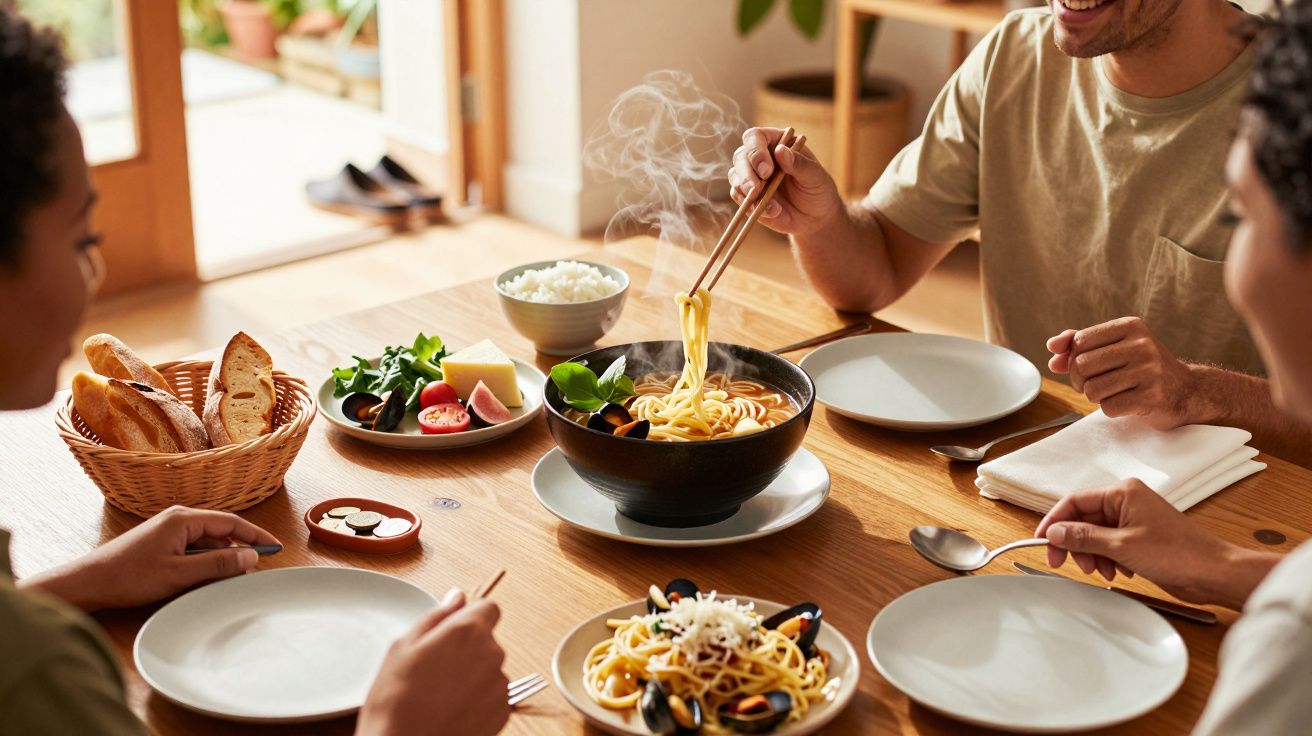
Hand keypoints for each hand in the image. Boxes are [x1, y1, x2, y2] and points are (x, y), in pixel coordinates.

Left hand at [20, 505, 278, 610]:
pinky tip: (206, 577)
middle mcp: (178, 518)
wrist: (89, 582)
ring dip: (220, 557)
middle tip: (255, 568)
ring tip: (231, 577)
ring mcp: (168, 530)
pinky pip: (193, 548)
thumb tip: (251, 556)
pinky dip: (205, 561)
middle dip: (239, 548)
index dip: (256, 535)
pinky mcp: (161, 543)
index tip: (275, 547)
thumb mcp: (179, 573)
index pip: (231, 522)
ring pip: (207, 541)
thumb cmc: (129, 576)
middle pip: (221, 530)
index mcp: (184, 518)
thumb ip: (218, 563)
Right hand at [358, 589, 508, 735]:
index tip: (452, 630)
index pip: (488, 607)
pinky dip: (477, 699)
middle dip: (466, 647)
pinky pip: (493, 695)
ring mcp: (500, 686)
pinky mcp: (503, 713)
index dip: (470, 616)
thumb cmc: (396, 700)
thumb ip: (437, 616)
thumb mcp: (403, 647)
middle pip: (487, 640)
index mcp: (468, 632)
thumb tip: (457, 596)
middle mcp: (492, 654)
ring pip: (489, 668)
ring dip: (471, 675)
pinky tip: (451, 710)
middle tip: (434, 668)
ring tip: (439, 694)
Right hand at [728, 127, 842, 235]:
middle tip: (758, 189)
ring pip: (735, 177)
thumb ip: (800, 164)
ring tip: (772, 207)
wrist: (815, 217)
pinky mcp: (747, 196)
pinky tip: (771, 212)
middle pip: (740, 157)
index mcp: (775, 142)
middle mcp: (759, 156)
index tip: (766, 171)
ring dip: (747, 192)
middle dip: (746, 174)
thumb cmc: (818, 189)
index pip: (755, 137)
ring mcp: (751, 176)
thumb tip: (780, 151)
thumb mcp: (815, 176)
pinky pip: (739, 197)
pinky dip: (751, 206)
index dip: (755, 152)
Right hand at [1035, 479, 1273, 607]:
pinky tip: (1116, 571)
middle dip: (1073, 542)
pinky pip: (1110, 544)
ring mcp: (1134, 520)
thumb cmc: (1178, 554)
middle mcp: (1127, 501)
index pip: (1074, 501)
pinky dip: (1106, 558)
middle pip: (1083, 518)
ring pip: (1094, 533)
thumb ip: (1083, 537)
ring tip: (1099, 570)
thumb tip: (1055, 532)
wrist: (1213, 573)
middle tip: (1064, 562)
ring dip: (1090, 553)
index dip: (1054, 522)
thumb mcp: (1121, 546)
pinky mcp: (1140, 537)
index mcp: (1123, 492)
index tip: (1041, 541)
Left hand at [1047, 317, 1200, 429]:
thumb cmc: (1142, 368)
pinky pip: (1108, 407)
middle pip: (1081, 365)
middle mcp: (1142, 345)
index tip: (1088, 367)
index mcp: (1131, 326)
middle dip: (1080, 380)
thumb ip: (1079, 344)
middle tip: (1096, 384)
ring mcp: (1149, 371)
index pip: (1079, 341)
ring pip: (1091, 389)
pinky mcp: (1152, 397)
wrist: (1186, 391)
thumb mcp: (1115, 347)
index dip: (1074, 358)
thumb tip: (1052, 348)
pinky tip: (1127, 402)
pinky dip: (1111, 409)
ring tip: (1112, 392)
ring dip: (1094, 396)